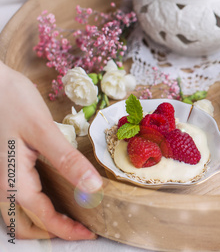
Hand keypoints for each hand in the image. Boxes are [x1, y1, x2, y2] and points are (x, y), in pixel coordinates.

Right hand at [0, 61, 101, 239]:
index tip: (91, 234)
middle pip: (27, 224)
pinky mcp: (4, 166)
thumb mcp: (43, 131)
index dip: (67, 230)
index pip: (44, 217)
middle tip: (83, 229)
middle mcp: (2, 185)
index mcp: (13, 181)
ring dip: (43, 221)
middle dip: (54, 231)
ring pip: (19, 214)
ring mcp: (1, 176)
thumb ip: (67, 160)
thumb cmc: (11, 102)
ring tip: (71, 217)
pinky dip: (36, 207)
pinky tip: (55, 195)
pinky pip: (17, 198)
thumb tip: (93, 188)